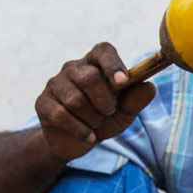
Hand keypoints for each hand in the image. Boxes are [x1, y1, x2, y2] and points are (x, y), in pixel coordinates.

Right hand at [34, 42, 155, 160]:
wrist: (78, 141)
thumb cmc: (104, 118)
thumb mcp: (125, 112)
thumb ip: (136, 99)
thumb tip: (150, 87)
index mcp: (96, 63)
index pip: (103, 51)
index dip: (113, 65)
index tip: (123, 81)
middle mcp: (73, 68)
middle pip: (89, 77)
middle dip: (104, 101)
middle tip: (108, 111)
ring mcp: (55, 84)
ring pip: (76, 100)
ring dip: (92, 118)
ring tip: (96, 123)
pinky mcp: (43, 103)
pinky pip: (61, 115)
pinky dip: (80, 129)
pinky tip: (88, 136)